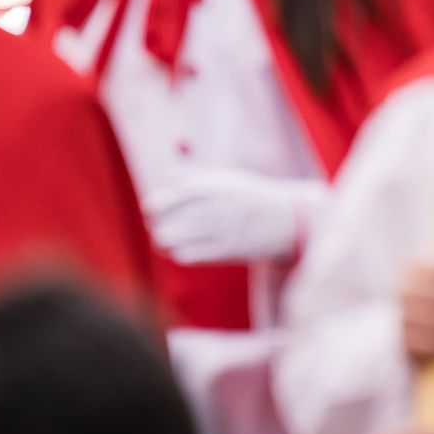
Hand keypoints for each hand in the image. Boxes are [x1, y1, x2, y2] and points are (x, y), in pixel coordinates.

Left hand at [140, 168, 315, 264]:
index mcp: (205, 187)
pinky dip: (180, 253)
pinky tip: (187, 248)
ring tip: (172, 239)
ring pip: (169, 242)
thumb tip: (162, 181)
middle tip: (164, 225)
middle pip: (160, 225)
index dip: (153, 207)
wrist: (280, 220)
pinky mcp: (222, 251)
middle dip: (157, 226)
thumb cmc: (244, 197)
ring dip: (165, 242)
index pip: (159, 202)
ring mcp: (215, 231)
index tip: (157, 209)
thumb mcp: (220, 178)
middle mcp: (208, 208)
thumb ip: (190, 177)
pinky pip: (184, 256)